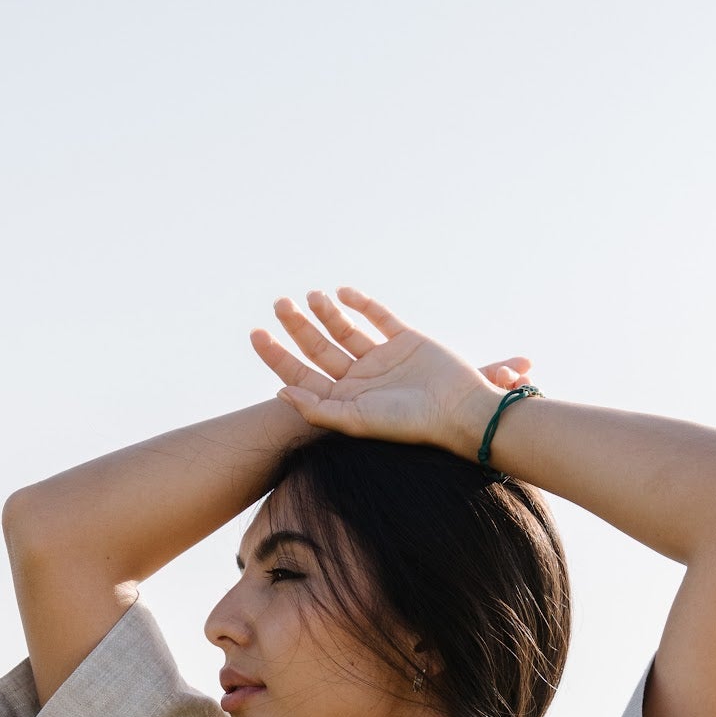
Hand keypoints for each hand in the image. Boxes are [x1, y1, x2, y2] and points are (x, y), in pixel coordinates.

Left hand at [250, 287, 531, 454]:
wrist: (459, 410)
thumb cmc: (408, 423)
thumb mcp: (356, 420)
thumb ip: (317, 409)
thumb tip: (280, 392)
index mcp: (344, 400)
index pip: (301, 375)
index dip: (277, 356)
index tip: (256, 334)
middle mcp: (360, 379)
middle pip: (318, 347)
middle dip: (296, 326)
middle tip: (279, 304)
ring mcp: (382, 358)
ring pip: (344, 329)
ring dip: (326, 311)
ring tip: (311, 296)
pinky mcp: (406, 340)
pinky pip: (379, 316)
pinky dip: (362, 303)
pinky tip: (344, 293)